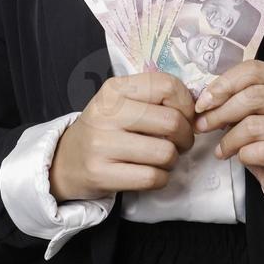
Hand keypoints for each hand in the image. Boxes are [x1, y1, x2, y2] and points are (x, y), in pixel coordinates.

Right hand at [49, 71, 195, 202]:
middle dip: (186, 136)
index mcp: (114, 89)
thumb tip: (197, 108)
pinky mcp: (100, 173)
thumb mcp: (121, 102)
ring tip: (163, 158)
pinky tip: (153, 173)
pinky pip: (151, 177)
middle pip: (171, 121)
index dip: (187, 104)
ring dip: (173, 159)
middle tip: (180, 142)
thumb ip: (154, 98)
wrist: (66, 160)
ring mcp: (101, 144)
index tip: (185, 116)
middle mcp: (105, 113)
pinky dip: (161, 178)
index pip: (167, 85)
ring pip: (164, 152)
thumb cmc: (105, 129)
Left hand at [194, 61, 263, 213]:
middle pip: (254, 95)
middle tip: (202, 126)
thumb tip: (206, 100)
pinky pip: (262, 152)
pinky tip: (240, 158)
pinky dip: (243, 155)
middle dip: (220, 112)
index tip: (203, 103)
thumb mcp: (253, 116)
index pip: (255, 71)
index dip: (224, 84)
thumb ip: (237, 101)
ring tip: (222, 149)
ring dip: (229, 139)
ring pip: (255, 125)